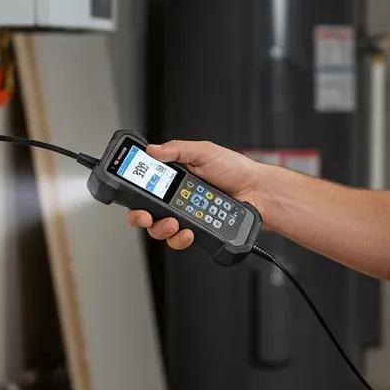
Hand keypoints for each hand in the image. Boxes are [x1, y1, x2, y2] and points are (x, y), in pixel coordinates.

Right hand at [127, 140, 265, 250]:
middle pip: (147, 212)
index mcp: (175, 176)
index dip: (135, 192)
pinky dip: (181, 238)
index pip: (146, 185)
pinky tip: (188, 231)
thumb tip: (153, 149)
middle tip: (145, 217)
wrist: (257, 191)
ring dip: (162, 229)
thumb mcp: (204, 152)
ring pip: (161, 230)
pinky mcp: (197, 230)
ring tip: (174, 223)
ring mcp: (186, 215)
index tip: (132, 194)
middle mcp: (177, 197)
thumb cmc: (235, 169)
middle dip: (141, 217)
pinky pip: (180, 240)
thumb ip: (177, 150)